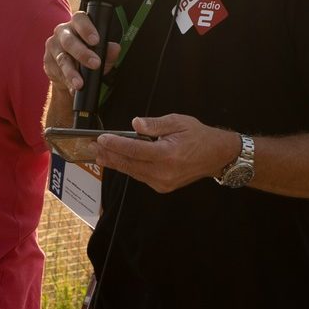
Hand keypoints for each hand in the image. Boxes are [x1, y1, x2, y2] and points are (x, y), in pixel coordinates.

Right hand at [44, 11, 115, 94]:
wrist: (69, 70)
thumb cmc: (87, 54)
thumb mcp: (100, 52)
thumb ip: (108, 50)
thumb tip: (114, 48)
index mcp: (77, 24)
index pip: (80, 20)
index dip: (87, 29)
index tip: (96, 41)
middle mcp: (62, 32)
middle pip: (69, 41)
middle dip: (82, 53)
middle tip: (95, 64)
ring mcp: (53, 46)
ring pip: (62, 59)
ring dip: (72, 72)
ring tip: (80, 84)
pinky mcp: (48, 61)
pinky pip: (58, 72)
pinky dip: (67, 81)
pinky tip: (73, 88)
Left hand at [91, 114, 238, 192]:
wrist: (216, 156)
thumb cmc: (198, 136)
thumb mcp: (178, 122)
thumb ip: (155, 124)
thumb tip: (135, 124)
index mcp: (167, 155)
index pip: (134, 150)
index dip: (116, 144)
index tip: (101, 139)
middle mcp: (164, 172)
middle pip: (129, 164)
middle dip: (109, 155)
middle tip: (92, 148)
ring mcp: (163, 182)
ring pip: (133, 172)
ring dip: (116, 163)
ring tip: (100, 155)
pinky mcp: (162, 187)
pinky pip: (140, 176)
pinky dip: (129, 168)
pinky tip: (118, 161)